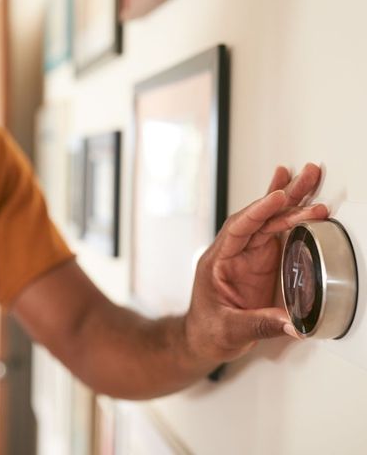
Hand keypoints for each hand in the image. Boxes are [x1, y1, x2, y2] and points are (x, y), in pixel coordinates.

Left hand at [184, 163, 327, 366]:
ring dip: (291, 200)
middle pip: (259, 217)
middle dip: (283, 195)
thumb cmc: (208, 330)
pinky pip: (277, 233)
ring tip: (310, 178)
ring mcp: (248, 255)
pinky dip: (289, 216)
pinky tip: (298, 199)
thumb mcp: (230, 329)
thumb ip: (260, 324)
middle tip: (307, 175)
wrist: (204, 339)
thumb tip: (293, 323)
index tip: (277, 197)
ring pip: (270, 221)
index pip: (239, 228)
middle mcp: (233, 251)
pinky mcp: (260, 262)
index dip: (258, 211)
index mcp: (218, 260)